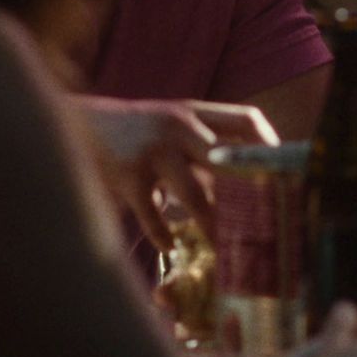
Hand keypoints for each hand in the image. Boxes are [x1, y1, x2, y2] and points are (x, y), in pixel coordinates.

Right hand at [73, 95, 278, 249]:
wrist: (73, 122)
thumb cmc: (133, 130)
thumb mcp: (170, 122)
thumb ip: (201, 142)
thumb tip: (243, 175)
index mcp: (192, 111)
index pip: (246, 119)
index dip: (269, 143)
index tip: (283, 169)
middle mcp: (177, 127)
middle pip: (227, 160)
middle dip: (247, 192)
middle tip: (262, 218)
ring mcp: (153, 151)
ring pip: (195, 196)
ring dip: (211, 225)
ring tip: (222, 245)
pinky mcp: (128, 176)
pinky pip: (153, 216)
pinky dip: (163, 235)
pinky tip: (171, 244)